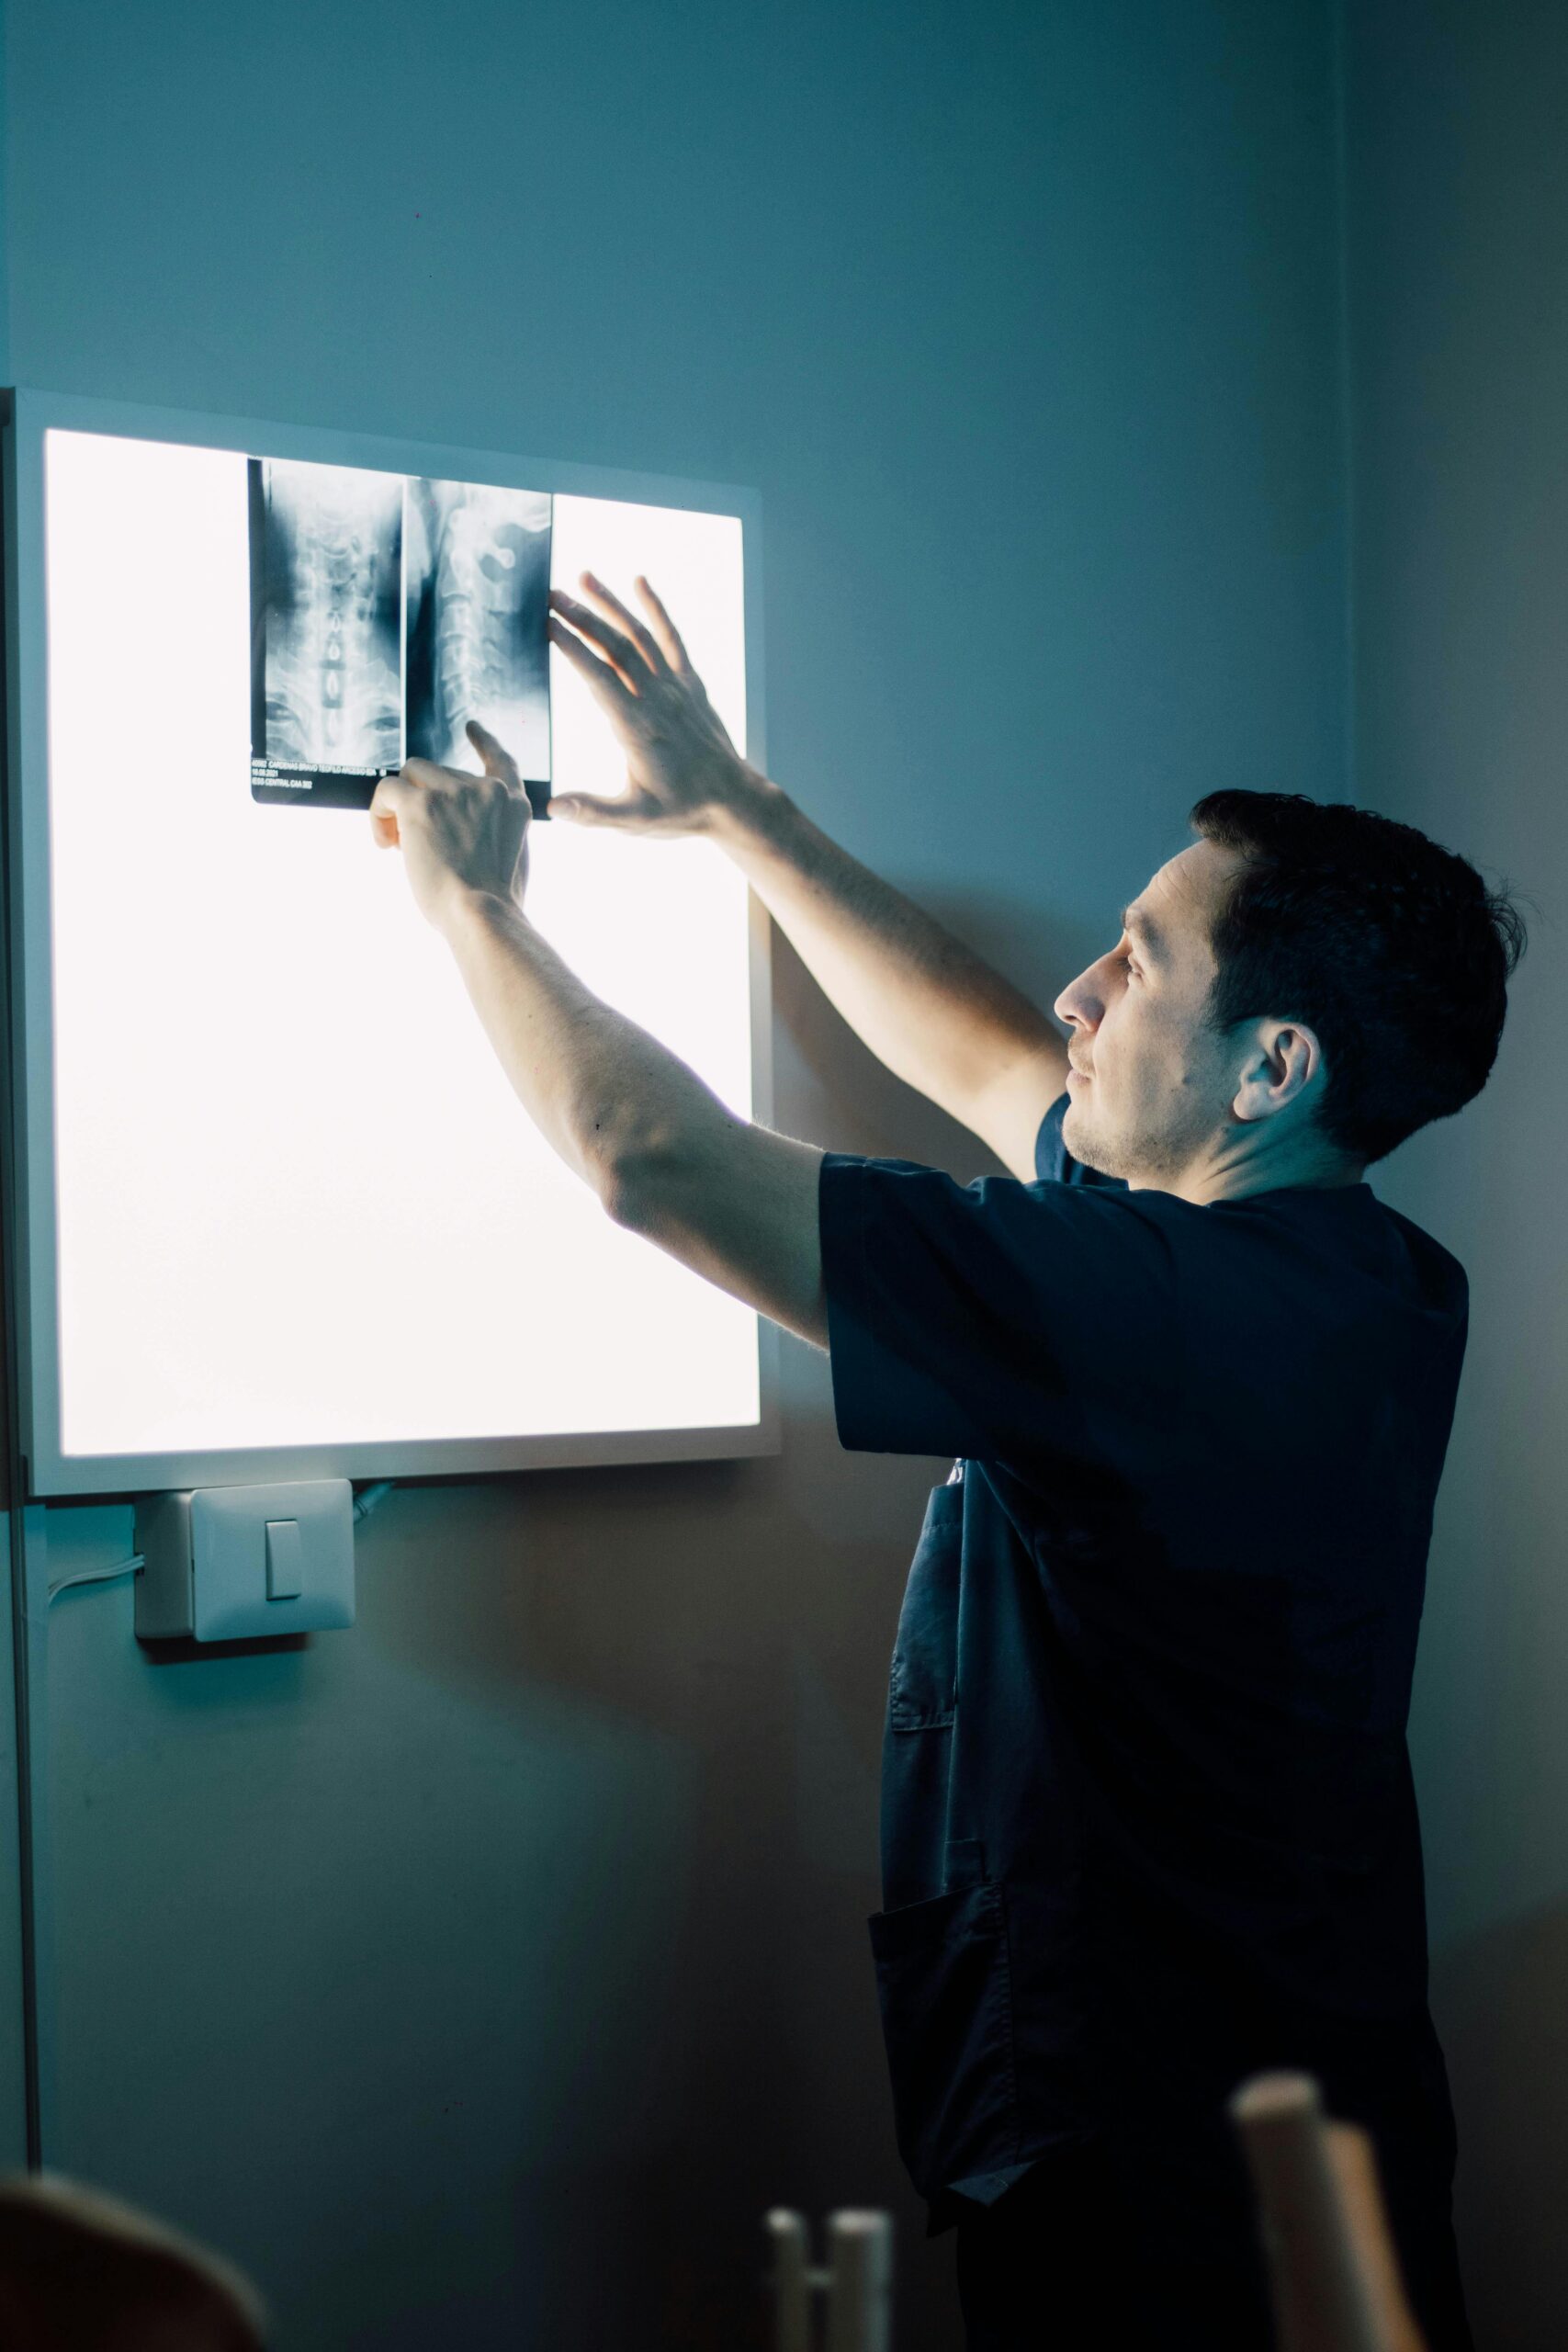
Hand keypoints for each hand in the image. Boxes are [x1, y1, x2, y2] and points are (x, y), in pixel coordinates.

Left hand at [369, 721, 530, 932]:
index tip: (471, 728)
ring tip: (398, 845)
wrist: (482, 915)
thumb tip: (461, 831)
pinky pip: (386, 790)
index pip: (499, 761)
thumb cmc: (493, 905)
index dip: (484, 742)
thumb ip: (494, 834)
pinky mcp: (421, 802)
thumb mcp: (512, 861)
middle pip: (439, 772)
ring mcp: (454, 792)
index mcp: (512, 805)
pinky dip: (378, 814)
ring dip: (400, 805)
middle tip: (416, 844)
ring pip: (410, 774)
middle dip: (425, 802)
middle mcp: (487, 790)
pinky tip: (385, 845)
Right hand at [547, 573, 755, 833]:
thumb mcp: (634, 820)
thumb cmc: (681, 810)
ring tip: (583, 578)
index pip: (599, 678)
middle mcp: (656, 700)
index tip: (547, 623)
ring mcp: (675, 688)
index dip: (572, 648)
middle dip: (582, 618)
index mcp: (637, 727)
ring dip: (611, 606)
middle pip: (616, 648)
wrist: (732, 800)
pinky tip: (640, 582)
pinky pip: (672, 638)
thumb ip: (593, 812)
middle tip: (550, 595)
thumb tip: (551, 807)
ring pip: (640, 637)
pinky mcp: (690, 684)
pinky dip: (656, 609)